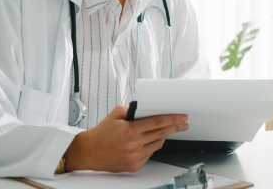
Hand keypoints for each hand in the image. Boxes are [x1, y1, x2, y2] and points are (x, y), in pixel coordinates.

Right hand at [64, 105, 188, 171]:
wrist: (88, 152)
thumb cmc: (101, 133)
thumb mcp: (115, 114)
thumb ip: (132, 109)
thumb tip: (146, 108)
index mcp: (130, 130)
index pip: (158, 122)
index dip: (173, 119)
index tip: (182, 117)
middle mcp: (133, 144)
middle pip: (162, 133)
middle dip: (175, 127)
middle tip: (184, 123)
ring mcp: (134, 156)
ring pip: (158, 144)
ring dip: (164, 136)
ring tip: (167, 130)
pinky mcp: (134, 165)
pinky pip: (150, 154)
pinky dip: (152, 146)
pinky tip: (151, 140)